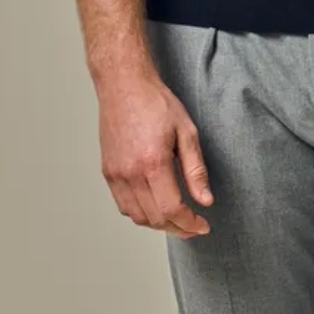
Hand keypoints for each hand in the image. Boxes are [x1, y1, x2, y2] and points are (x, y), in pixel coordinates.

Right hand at [97, 68, 214, 239]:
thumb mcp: (186, 131)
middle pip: (155, 218)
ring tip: (177, 218)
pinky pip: (123, 205)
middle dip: (178, 228)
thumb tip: (205, 200)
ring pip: (137, 217)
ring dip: (159, 224)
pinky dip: (141, 213)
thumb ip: (195, 169)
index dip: (190, 224)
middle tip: (193, 225)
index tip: (202, 226)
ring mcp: (115, 174)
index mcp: (152, 162)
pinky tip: (155, 206)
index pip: (172, 209)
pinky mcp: (108, 172)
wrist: (124, 85)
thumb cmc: (155, 102)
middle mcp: (130, 173)